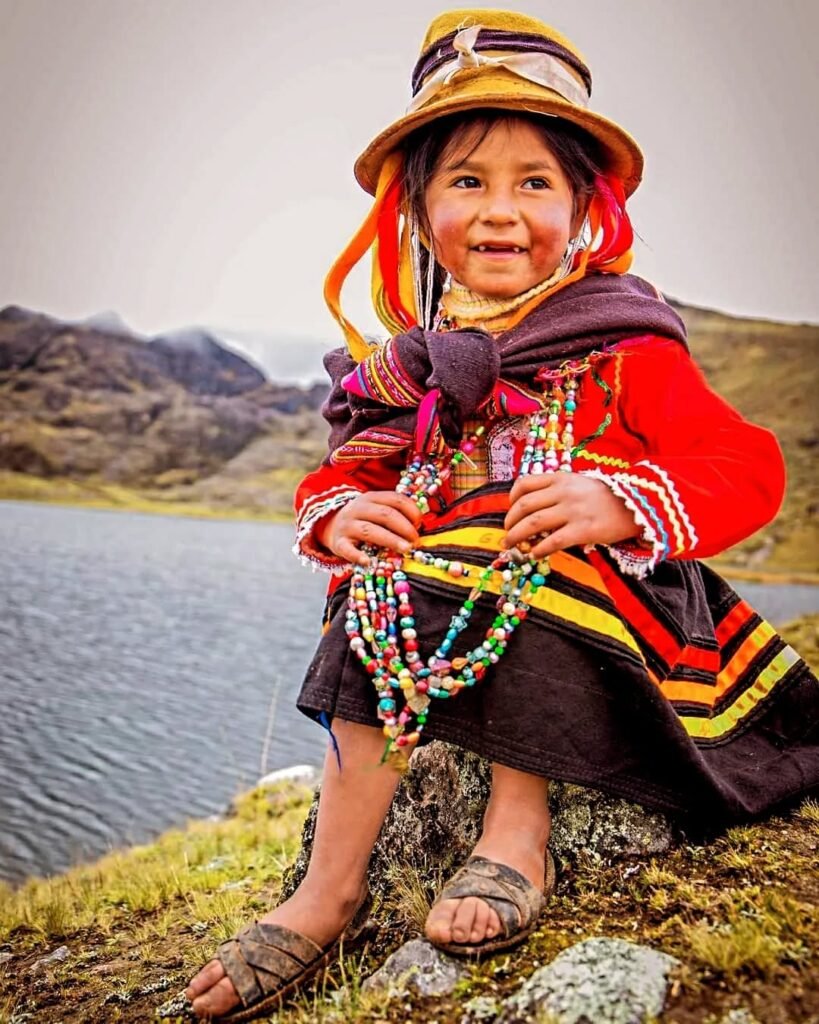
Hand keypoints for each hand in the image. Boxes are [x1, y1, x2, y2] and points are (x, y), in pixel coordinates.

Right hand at [316, 491, 421, 566]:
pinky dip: (358, 556)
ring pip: (370, 530)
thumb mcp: (377, 511)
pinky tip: (369, 562)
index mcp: (372, 498)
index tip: (420, 524)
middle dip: (404, 527)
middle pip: (385, 514)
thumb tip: (420, 527)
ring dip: (391, 540)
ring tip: (406, 549)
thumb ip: (395, 514)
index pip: (395, 499)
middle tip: (415, 541)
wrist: (331, 526)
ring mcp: (347, 526)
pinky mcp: (338, 543)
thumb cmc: (364, 521)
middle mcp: (358, 508)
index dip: (412, 511)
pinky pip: (348, 549)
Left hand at [503, 473, 640, 558]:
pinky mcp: (583, 530)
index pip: (525, 484)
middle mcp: (563, 492)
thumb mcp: (579, 484)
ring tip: (512, 546)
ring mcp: (573, 511)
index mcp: (561, 479)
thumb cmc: (605, 497)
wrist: (636, 505)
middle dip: (509, 522)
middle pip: (524, 506)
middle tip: (507, 534)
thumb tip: (532, 510)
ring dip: (516, 537)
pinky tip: (535, 555)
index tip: (511, 510)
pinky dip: (538, 550)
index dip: (511, 499)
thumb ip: (557, 492)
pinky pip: (553, 542)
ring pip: (533, 524)